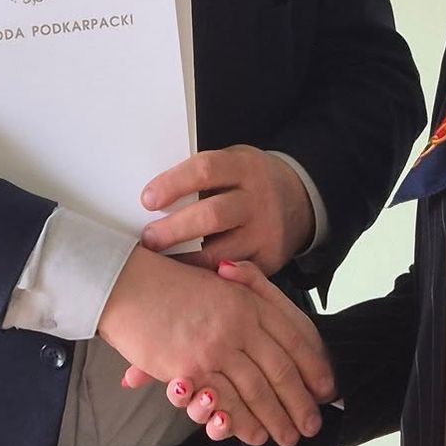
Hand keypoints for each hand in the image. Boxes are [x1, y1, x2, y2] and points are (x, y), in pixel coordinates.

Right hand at [99, 245, 334, 445]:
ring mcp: (217, 347)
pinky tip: (255, 434)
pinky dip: (244, 422)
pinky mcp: (192, 368)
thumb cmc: (172, 283)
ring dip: (276, 418)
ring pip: (257, 391)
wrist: (129, 284)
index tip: (327, 389)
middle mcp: (241, 324)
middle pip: (281, 370)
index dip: (313, 366)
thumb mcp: (221, 281)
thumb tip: (276, 327)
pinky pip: (226, 401)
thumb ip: (249, 291)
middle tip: (313, 425)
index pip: (294, 339)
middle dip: (300, 402)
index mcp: (250, 302)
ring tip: (289, 437)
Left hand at [139, 145, 312, 273]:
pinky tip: (185, 281)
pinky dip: (205, 280)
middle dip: (174, 230)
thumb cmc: (246, 181)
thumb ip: (199, 179)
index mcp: (244, 167)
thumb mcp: (231, 164)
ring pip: (219, 254)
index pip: (205, 170)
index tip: (147, 200)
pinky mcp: (269, 261)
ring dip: (184, 261)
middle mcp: (257, 199)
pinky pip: (231, 275)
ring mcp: (265, 232)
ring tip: (160, 264)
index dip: (173, 184)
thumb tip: (150, 201)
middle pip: (212, 216)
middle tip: (148, 239)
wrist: (298, 199)